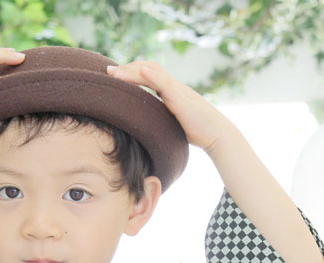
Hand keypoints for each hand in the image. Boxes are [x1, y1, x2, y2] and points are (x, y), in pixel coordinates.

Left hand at [105, 60, 233, 154]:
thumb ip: (159, 117)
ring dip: (132, 70)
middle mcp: (172, 87)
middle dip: (126, 68)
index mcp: (168, 91)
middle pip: (147, 68)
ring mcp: (177, 90)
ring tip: (114, 73)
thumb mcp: (171, 121)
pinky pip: (165, 83)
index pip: (146, 74)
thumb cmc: (196, 131)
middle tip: (107, 72)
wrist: (216, 134)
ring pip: (152, 72)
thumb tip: (141, 126)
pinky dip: (153, 75)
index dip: (129, 72)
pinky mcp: (181, 99)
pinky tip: (142, 72)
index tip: (112, 76)